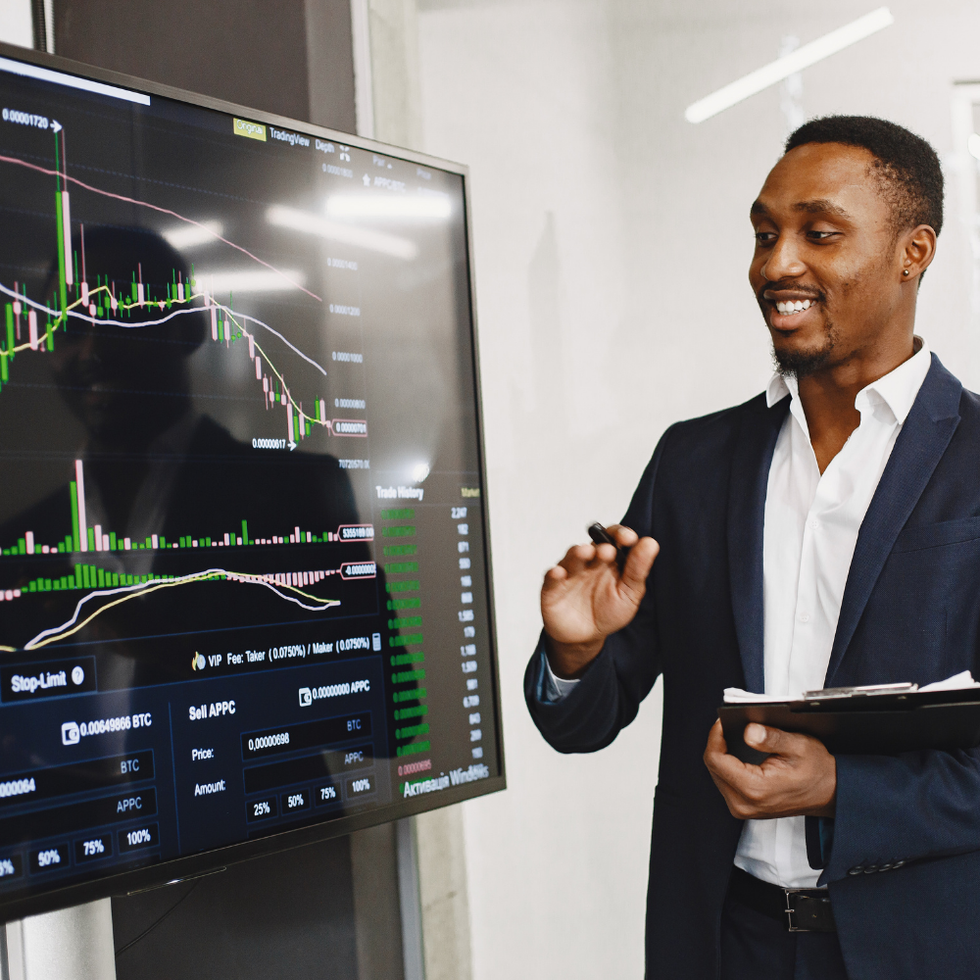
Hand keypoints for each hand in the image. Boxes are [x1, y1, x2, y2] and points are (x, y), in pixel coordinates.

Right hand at [541, 524, 658, 677]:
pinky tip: (559, 573)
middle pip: (593, 545)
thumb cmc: (609, 611)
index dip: (620, 534)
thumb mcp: (629, 593)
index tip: (628, 538)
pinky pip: (551, 577)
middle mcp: (588, 562)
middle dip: (600, 545)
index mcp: (609, 560)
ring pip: (571, 557)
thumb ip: (638, 569)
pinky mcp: (552, 588)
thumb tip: (651, 543)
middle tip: (608, 551)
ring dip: (578, 553)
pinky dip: (554, 574)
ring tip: (586, 552)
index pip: (614, 538)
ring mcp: (570, 573)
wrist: (585, 637)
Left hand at [703, 720, 836, 818]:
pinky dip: (728, 766)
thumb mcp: (798, 745)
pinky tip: (738, 754)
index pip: (715, 760)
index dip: (715, 736)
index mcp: (754, 789)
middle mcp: (744, 804)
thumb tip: (748, 732)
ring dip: (723, 755)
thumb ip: (771, 737)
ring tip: (733, 738)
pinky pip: (725, 782)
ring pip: (717, 774)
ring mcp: (743, 809)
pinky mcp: (744, 808)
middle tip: (729, 727)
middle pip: (713, 767)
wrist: (829, 793)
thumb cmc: (817, 770)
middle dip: (719, 744)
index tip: (723, 722)